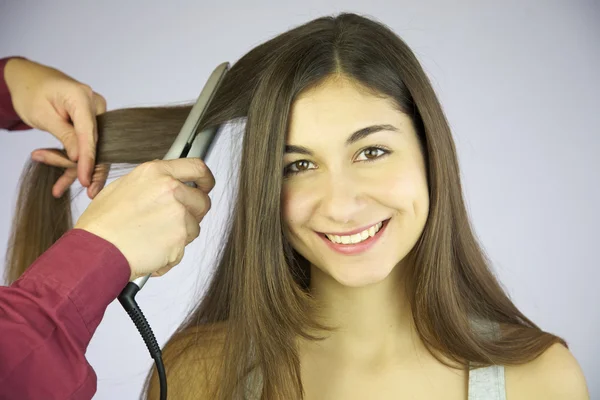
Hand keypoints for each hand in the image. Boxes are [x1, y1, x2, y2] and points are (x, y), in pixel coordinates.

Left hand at [4, 58, 107, 198]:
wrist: (29, 79)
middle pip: (96, 144)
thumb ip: (64, 135)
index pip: (90, 134)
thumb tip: (79, 157)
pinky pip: (85, 145)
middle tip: (77, 191)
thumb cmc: (31, 92)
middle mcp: (95, 105)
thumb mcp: (42, 115)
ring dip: (73, 168)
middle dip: (84, 169)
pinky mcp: (91, 123)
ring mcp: (95, 114)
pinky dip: (73, 161)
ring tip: (57, 187)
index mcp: (82, 97)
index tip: (86, 181)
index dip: (88, 160)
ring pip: (91, 148)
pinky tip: (61, 181)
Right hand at [74, 158, 214, 279]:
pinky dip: (171, 254)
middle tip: (173, 222)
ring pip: (194, 227)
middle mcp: (170, 189)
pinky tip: (150, 252)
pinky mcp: (179, 238)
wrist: (95, 252)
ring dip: (179, 235)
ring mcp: (178, 214)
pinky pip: (184, 248)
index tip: (206, 185)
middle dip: (193, 213)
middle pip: (202, 200)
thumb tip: (168, 182)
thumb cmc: (102, 224)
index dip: (206, 179)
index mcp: (155, 173)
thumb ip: (151, 183)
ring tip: (152, 239)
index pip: (197, 167)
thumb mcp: (123, 187)